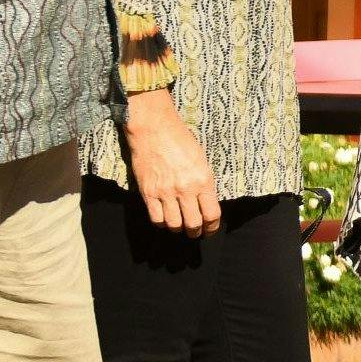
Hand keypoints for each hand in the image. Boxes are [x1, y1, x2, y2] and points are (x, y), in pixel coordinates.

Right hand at [128, 92, 224, 235]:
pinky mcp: (148, 192)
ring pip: (174, 225)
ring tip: (180, 226)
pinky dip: (162, 223)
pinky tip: (165, 219)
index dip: (212, 227)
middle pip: (193, 224)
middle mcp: (185, 189)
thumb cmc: (181, 140)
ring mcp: (165, 192)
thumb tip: (205, 203)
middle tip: (195, 232)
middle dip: (196, 232)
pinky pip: (156, 218)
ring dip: (178, 229)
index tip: (210, 230)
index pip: (212, 215)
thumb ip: (204, 183)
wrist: (154, 129)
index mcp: (203, 180)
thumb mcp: (202, 160)